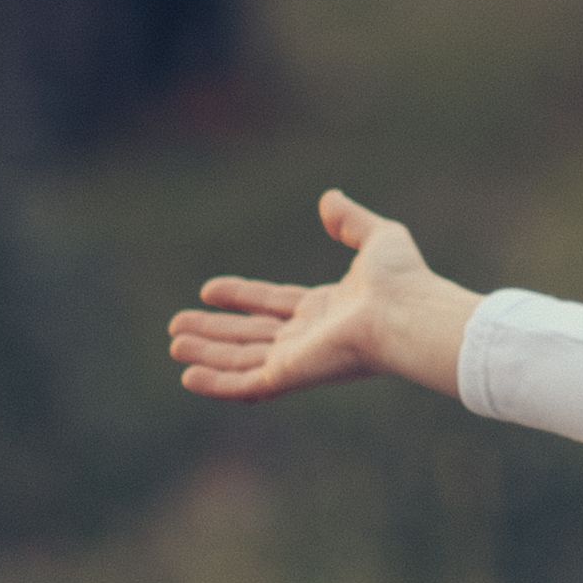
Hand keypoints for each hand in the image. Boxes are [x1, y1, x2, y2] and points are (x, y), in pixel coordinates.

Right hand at [169, 188, 480, 403]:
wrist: (407, 312)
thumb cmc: (402, 281)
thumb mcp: (378, 237)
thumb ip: (351, 220)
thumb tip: (330, 199)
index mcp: (326, 310)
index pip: (274, 305)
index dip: (242, 298)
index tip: (209, 290)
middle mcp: (309, 338)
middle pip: (251, 336)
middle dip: (214, 332)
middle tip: (177, 326)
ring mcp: (298, 359)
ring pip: (241, 359)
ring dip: (207, 353)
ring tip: (175, 343)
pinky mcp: (290, 375)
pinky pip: (245, 383)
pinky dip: (216, 382)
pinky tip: (187, 377)